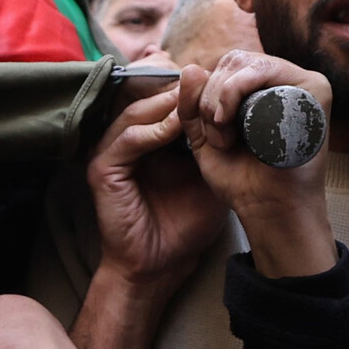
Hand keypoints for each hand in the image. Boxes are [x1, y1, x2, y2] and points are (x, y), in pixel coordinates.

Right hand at [86, 85, 225, 293]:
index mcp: (149, 143)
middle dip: (181, 94)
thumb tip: (247, 116)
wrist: (161, 264)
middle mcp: (126, 143)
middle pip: (150, 102)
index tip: (224, 87)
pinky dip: (151, 131)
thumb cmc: (185, 226)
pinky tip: (176, 126)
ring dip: (166, 107)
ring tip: (196, 101)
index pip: (166, 106)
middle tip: (212, 83)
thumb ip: (217, 147)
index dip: (193, 95)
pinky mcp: (102, 169)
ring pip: (136, 114)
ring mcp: (110, 154)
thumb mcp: (211, 178)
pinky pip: (127, 140)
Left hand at [179, 53, 337, 278]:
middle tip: (218, 137)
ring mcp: (302, 82)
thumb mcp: (203, 138)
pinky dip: (236, 91)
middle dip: (211, 98)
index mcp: (262, 88)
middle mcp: (284, 80)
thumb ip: (190, 106)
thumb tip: (190, 67)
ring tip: (227, 137)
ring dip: (221, 100)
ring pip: (244, 64)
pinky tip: (234, 124)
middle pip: (234, 60)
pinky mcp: (315, 89)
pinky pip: (265, 69)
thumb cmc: (241, 177)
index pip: (227, 66)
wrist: (268, 206)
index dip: (205, 92)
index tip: (208, 130)